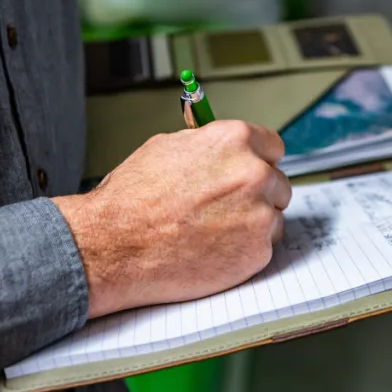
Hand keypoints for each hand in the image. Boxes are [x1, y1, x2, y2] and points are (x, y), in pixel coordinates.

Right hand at [53, 121, 291, 318]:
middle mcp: (254, 173)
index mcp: (235, 140)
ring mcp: (259, 214)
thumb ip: (207, 146)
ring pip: (273, 218)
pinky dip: (243, 252)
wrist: (115, 245)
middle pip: (277, 183)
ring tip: (212, 232)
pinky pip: (263, 248)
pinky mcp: (258, 251)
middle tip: (224, 209)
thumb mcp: (167, 148)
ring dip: (252, 224)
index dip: (258, 162)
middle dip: (256, 195)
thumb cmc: (133, 200)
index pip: (272, 147)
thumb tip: (223, 149)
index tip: (249, 173)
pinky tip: (212, 250)